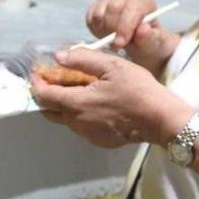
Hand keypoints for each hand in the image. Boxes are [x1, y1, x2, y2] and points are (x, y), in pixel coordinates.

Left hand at [30, 48, 186, 148]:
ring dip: (63, 104)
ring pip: (65, 119)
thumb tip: (59, 57)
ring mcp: (87, 134)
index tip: (37, 73)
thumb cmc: (138, 90)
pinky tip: (94, 102)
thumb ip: (82, 59)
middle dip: (46, 95)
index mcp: (76, 103)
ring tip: (76, 88)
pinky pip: (80, 126)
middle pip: (49, 111)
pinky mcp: (99, 141)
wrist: (161, 120)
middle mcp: (77, 123)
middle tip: (52, 80)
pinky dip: (79, 114)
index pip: (43, 96)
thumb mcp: (112, 65)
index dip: (37, 83)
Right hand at [86, 0, 179, 72]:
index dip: (124, 27)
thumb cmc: (146, 41)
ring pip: (99, 14)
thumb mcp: (152, 43)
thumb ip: (148, 37)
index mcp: (144, 2)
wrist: (137, 40)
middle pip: (113, 8)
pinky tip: (106, 36)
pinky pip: (90, 19)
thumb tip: (143, 29)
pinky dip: (95, 30)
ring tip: (113, 40)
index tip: (119, 44)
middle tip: (116, 45)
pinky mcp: (96, 6)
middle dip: (112, 30)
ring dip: (103, 31)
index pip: (131, 9)